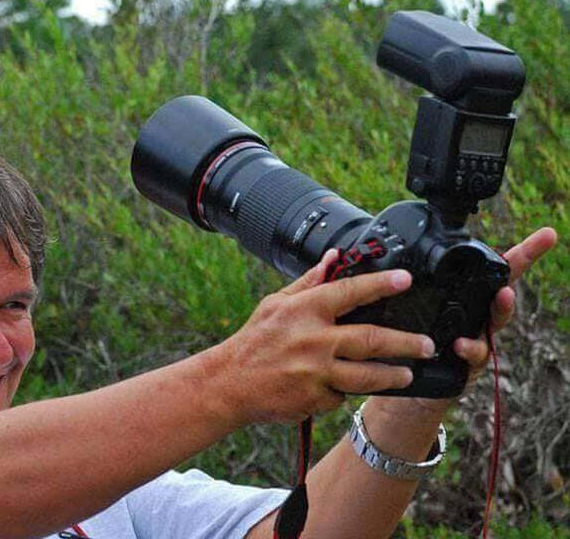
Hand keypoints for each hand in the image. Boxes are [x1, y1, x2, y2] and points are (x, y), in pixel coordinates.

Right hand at [217, 249, 433, 425]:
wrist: (230, 384)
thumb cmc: (254, 341)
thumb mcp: (276, 304)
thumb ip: (308, 283)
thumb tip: (332, 257)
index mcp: (304, 311)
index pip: (350, 292)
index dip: (381, 284)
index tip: (405, 280)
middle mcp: (313, 341)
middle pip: (371, 339)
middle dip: (406, 343)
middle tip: (427, 345)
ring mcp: (316, 373)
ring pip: (368, 375)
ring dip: (393, 375)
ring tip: (407, 373)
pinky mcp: (315, 399)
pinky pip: (343, 395)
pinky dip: (347, 390)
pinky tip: (346, 386)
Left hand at [385, 226, 558, 418]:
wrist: (412, 378)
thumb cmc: (419, 339)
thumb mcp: (419, 309)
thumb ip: (422, 288)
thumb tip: (404, 256)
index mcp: (469, 299)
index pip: (497, 272)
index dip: (524, 252)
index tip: (547, 234)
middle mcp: (480, 318)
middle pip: (503, 295)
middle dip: (517, 277)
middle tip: (517, 261)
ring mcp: (479, 340)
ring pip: (494, 323)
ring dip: (502, 308)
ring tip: (503, 296)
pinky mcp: (470, 365)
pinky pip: (474, 355)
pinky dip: (470, 349)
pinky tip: (461, 344)